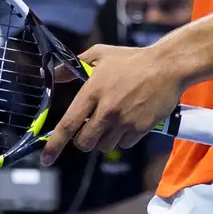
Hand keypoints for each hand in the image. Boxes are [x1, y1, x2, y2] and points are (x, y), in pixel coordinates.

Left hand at [41, 43, 187, 163]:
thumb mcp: (99, 54)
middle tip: (89, 127)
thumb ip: (74, 66)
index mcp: (93, 92)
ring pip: (104, 146)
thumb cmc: (132, 59)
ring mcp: (125, 121)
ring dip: (103, 138)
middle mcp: (107, 110)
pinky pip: (124, 144)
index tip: (45, 159)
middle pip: (85, 143)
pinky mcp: (141, 128)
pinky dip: (122, 138)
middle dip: (83, 140)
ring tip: (112, 119)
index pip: (68, 125)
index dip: (54, 145)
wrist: (167, 67)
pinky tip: (127, 120)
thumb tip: (55, 75)